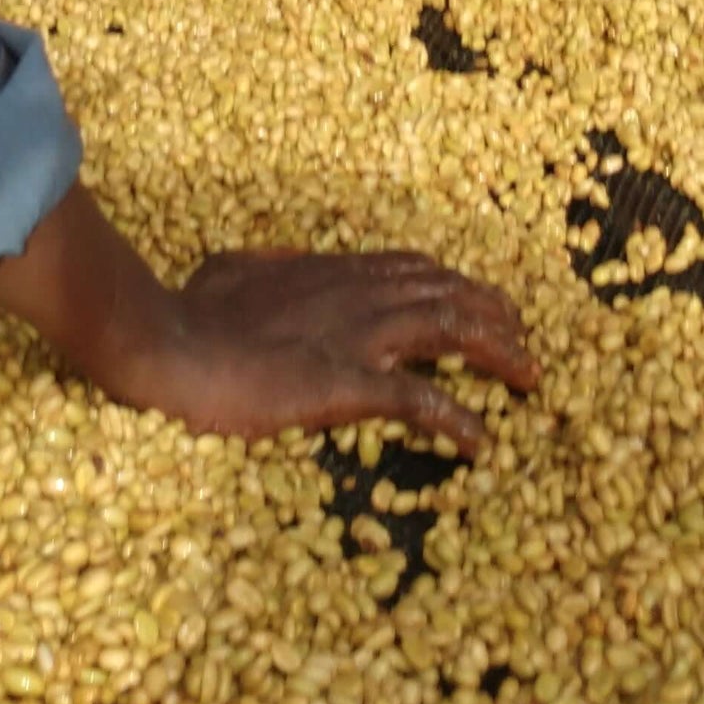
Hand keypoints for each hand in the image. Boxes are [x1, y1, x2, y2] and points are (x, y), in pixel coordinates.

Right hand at [122, 250, 538, 456]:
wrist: (174, 346)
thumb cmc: (191, 312)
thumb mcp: (228, 269)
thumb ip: (263, 264)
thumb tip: (277, 261)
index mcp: (333, 271)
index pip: (414, 268)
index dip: (453, 284)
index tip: (478, 301)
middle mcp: (359, 294)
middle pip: (449, 292)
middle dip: (494, 311)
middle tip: (522, 337)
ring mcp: (358, 336)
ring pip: (452, 330)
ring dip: (499, 352)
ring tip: (529, 376)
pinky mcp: (349, 383)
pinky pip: (421, 400)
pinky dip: (457, 420)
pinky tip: (480, 442)